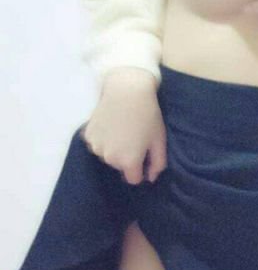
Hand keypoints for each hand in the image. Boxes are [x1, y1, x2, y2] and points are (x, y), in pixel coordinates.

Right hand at [80, 70, 166, 184]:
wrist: (126, 90)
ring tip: (123, 130)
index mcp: (128, 162)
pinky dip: (104, 139)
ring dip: (114, 149)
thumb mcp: (159, 141)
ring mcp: (96, 147)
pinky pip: (97, 144)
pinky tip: (111, 125)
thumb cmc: (148, 116)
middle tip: (135, 137)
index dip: (140, 170)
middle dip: (128, 158)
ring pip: (107, 156)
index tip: (144, 156)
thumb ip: (158, 164)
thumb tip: (150, 178)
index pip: (133, 179)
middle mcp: (109, 158)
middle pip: (120, 167)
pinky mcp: (87, 135)